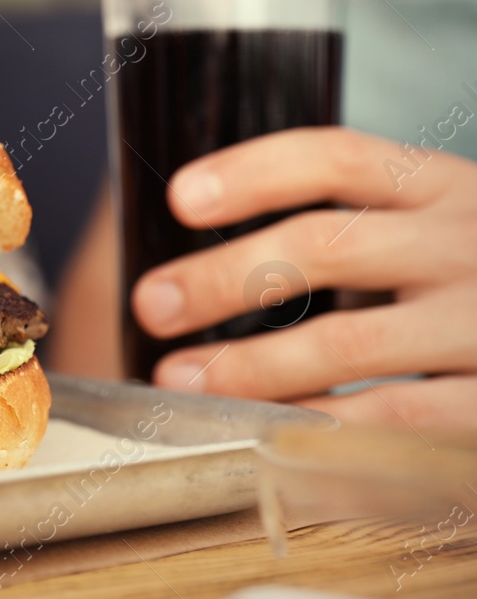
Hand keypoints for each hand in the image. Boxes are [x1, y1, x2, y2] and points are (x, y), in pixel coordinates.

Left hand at [131, 126, 476, 434]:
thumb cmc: (472, 283)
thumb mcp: (429, 228)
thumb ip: (348, 229)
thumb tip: (200, 253)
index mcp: (439, 187)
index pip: (335, 158)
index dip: (252, 171)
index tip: (180, 197)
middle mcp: (466, 244)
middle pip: (325, 247)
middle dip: (223, 277)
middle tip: (153, 304)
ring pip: (350, 343)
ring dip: (252, 367)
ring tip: (184, 381)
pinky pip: (397, 420)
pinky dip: (321, 432)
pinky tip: (266, 440)